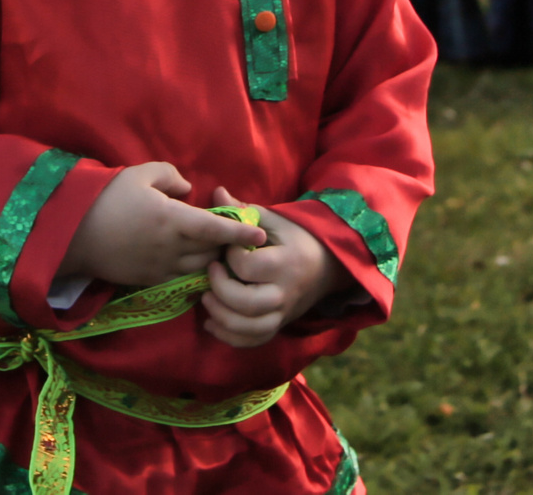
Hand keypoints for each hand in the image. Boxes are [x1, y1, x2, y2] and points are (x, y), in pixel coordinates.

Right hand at [60, 161, 265, 291]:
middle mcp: (172, 248)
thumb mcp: (139, 174)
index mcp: (173, 220)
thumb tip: (187, 189)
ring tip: (214, 249)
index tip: (260, 233)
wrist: (74, 235)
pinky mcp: (149, 280)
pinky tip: (190, 260)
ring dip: (210, 260)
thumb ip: (170, 176)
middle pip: (212, 254)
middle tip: (233, 236)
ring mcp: (160, 268)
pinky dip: (191, 270)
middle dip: (226, 248)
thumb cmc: (107, 198)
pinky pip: (180, 278)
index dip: (240, 232)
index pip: (216, 230)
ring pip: (198, 269)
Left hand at [200, 187, 337, 348]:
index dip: (229, 256)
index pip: (247, 266)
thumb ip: (243, 211)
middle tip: (211, 272)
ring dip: (220, 317)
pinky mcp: (278, 325)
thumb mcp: (272, 220)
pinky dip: (230, 337)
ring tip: (207, 299)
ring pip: (247, 328)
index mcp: (284, 262)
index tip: (226, 247)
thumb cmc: (294, 238)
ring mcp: (282, 313)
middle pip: (245, 303)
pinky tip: (213, 322)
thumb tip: (217, 192)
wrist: (325, 265)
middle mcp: (284, 292)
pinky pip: (253, 341)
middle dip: (220, 289)